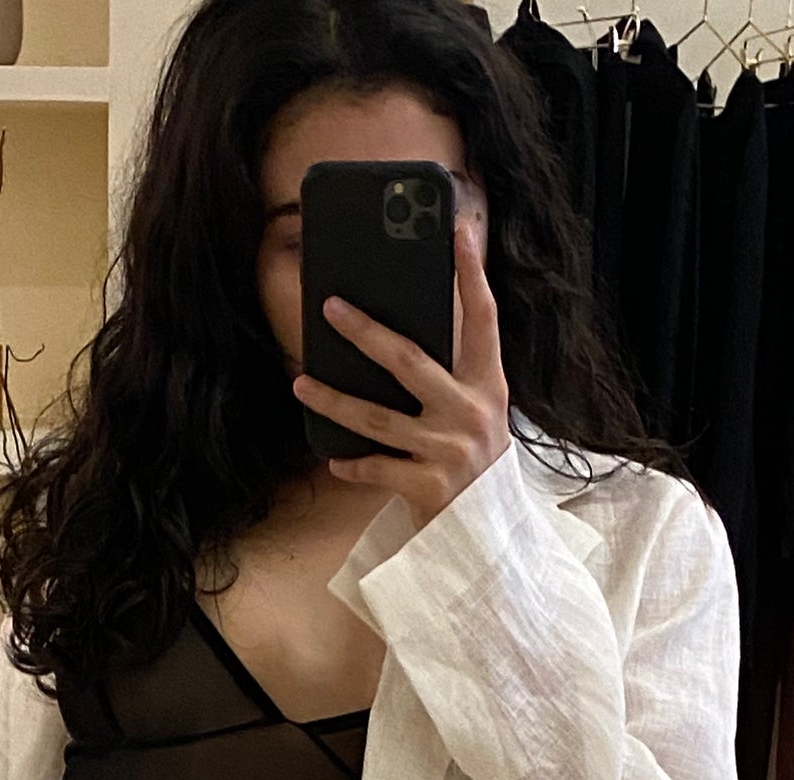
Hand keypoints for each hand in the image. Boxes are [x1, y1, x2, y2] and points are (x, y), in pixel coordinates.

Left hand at [291, 215, 510, 523]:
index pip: (482, 318)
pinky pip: (378, 467)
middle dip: (365, 332)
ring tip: (302, 385)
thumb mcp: (477, 414)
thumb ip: (451, 378)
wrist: (491, 535)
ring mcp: (449, 449)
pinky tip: (333, 458)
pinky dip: (353, 464)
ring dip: (334, 400)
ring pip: (378, 417)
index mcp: (487, 385)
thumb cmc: (476, 466)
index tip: (457, 231)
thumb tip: (392, 338)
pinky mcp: (429, 486)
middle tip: (330, 307)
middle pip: (409, 360)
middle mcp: (471, 412)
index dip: (471, 273)